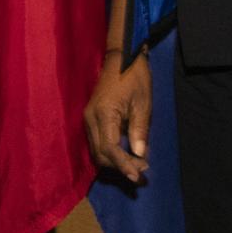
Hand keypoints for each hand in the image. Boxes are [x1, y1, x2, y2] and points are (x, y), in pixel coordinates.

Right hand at [83, 50, 151, 182]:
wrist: (122, 56)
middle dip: (120, 166)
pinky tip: (126, 151)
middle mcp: (91, 118)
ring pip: (97, 150)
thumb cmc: (135, 77)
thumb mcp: (143, 103)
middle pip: (100, 154)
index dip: (123, 165)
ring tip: (137, 163)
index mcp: (104, 114)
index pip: (110, 149)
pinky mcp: (91, 116)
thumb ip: (139, 130)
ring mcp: (88, 117)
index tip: (137, 175)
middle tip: (142, 169)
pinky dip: (110, 151)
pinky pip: (97, 141)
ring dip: (115, 160)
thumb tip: (138, 155)